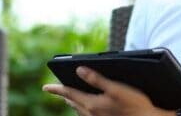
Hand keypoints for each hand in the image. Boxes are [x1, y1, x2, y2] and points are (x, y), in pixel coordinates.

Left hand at [42, 66, 170, 115]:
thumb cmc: (135, 104)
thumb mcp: (115, 88)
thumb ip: (96, 79)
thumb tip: (79, 70)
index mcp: (92, 104)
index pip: (69, 94)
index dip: (56, 89)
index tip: (45, 87)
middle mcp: (92, 114)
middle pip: (73, 102)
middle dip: (65, 95)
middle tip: (56, 90)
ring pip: (80, 110)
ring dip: (73, 102)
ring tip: (69, 97)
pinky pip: (87, 115)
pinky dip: (83, 109)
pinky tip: (88, 107)